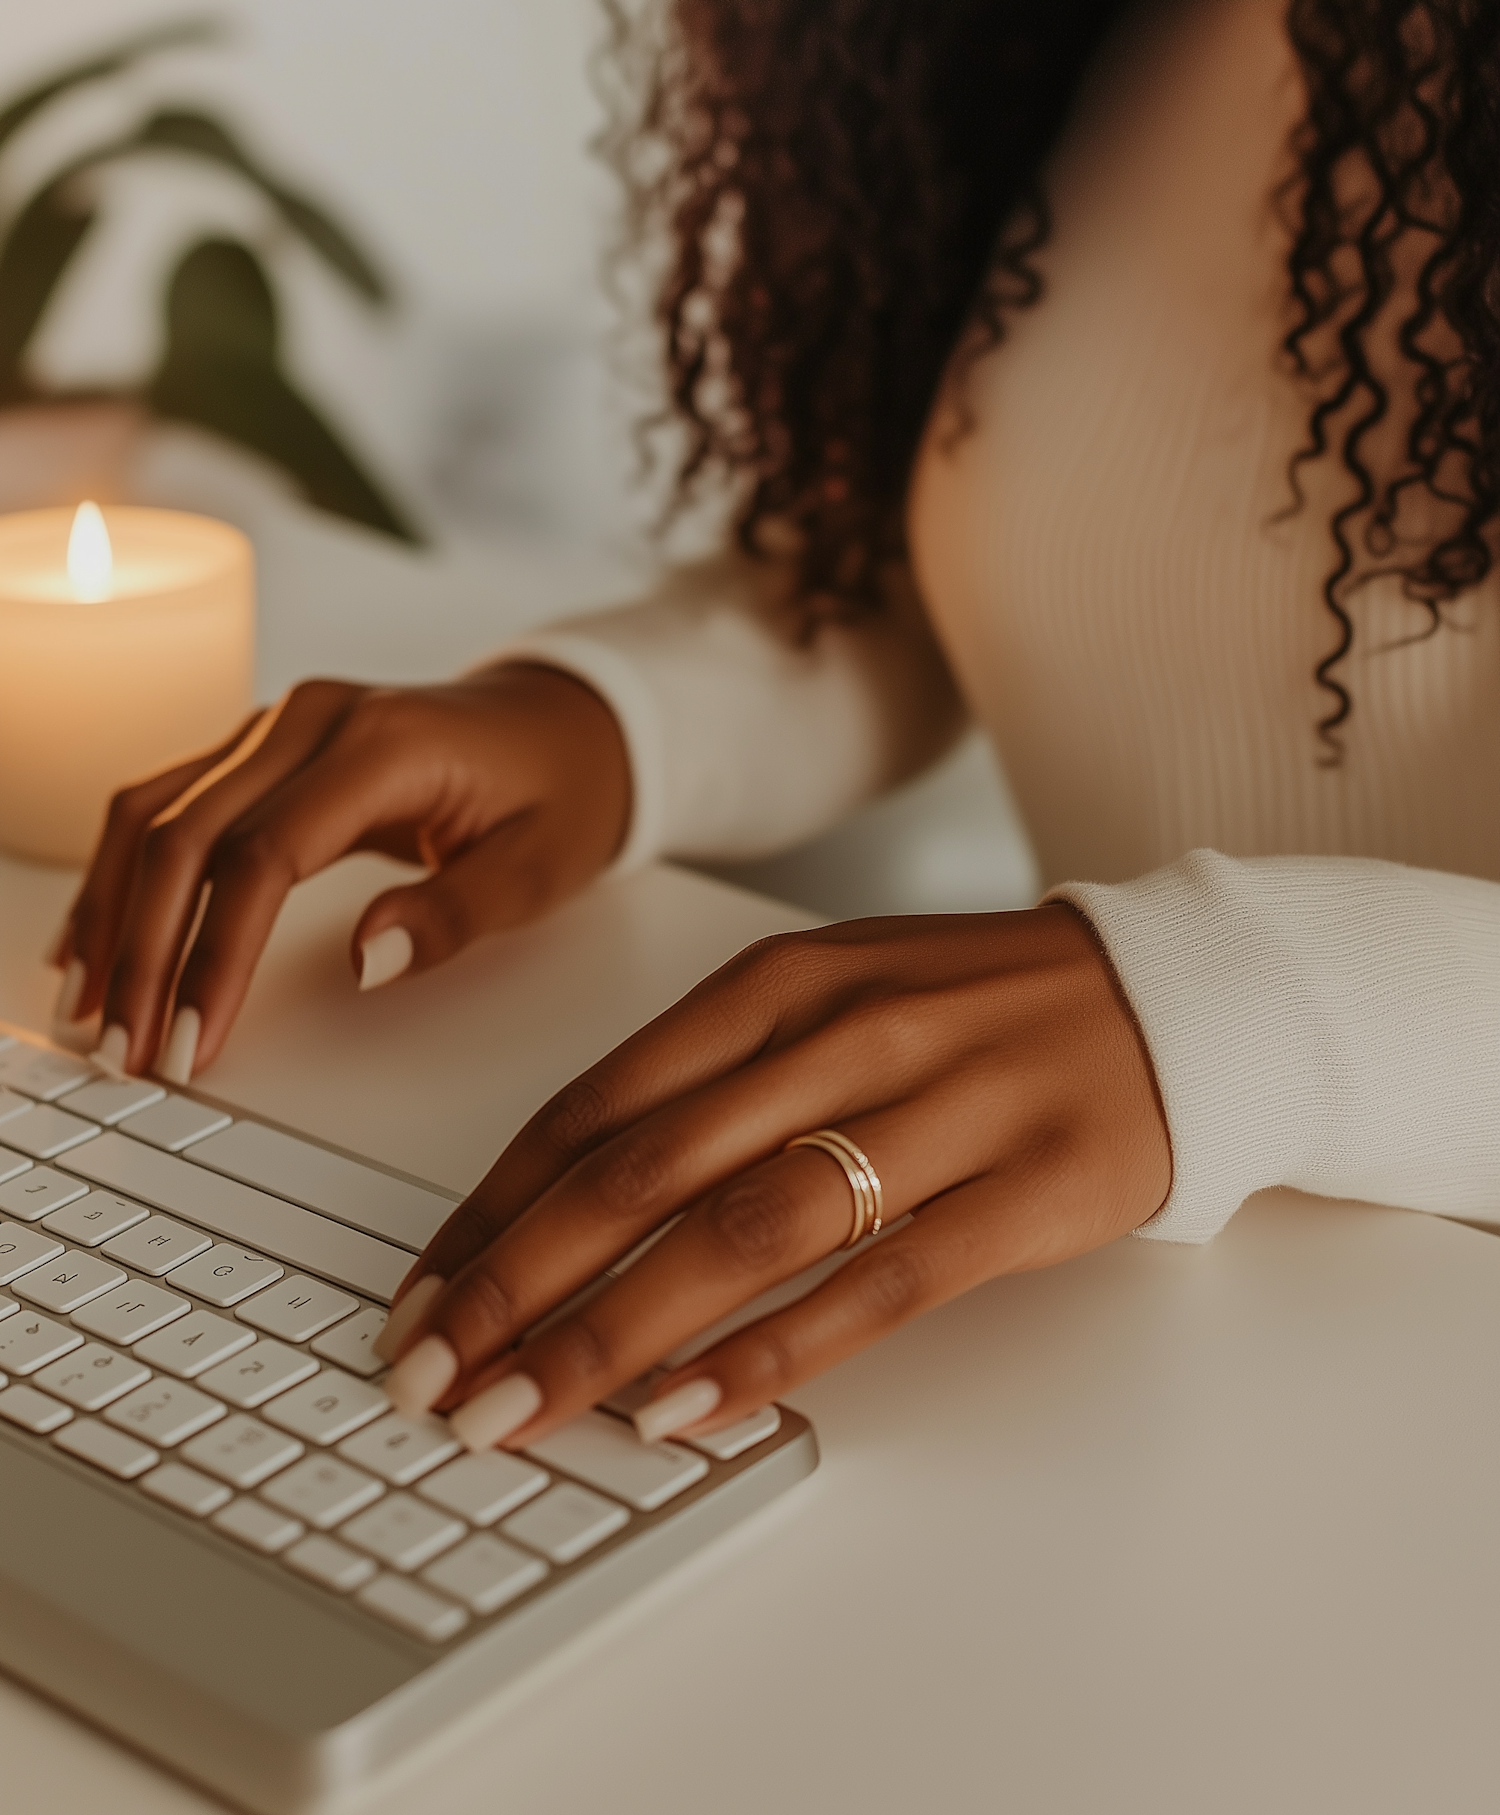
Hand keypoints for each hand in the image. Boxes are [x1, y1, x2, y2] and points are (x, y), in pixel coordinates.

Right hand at [51, 664, 629, 1078]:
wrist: (566, 723)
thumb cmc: (561, 791)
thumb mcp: (541, 867)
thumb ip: (456, 915)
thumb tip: (366, 962)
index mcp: (382, 745)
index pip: (263, 856)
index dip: (216, 957)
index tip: (191, 1042)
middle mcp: (310, 720)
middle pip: (185, 835)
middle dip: (143, 953)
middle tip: (122, 1049)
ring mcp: (277, 726)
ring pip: (154, 814)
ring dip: (114, 915)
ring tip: (88, 1012)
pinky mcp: (262, 749)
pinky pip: (169, 804)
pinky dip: (124, 874)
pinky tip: (97, 939)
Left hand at [376, 905, 1171, 1449]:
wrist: (1165, 998)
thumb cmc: (970, 1008)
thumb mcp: (830, 998)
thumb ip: (711, 1082)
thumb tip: (571, 1201)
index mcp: (778, 984)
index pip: (596, 1103)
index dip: (494, 1209)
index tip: (421, 1294)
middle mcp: (841, 1037)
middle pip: (644, 1172)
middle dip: (519, 1283)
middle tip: (434, 1377)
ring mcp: (938, 1111)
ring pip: (743, 1231)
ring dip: (615, 1332)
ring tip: (525, 1410)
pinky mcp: (1020, 1191)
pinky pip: (878, 1285)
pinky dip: (773, 1352)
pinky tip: (690, 1409)